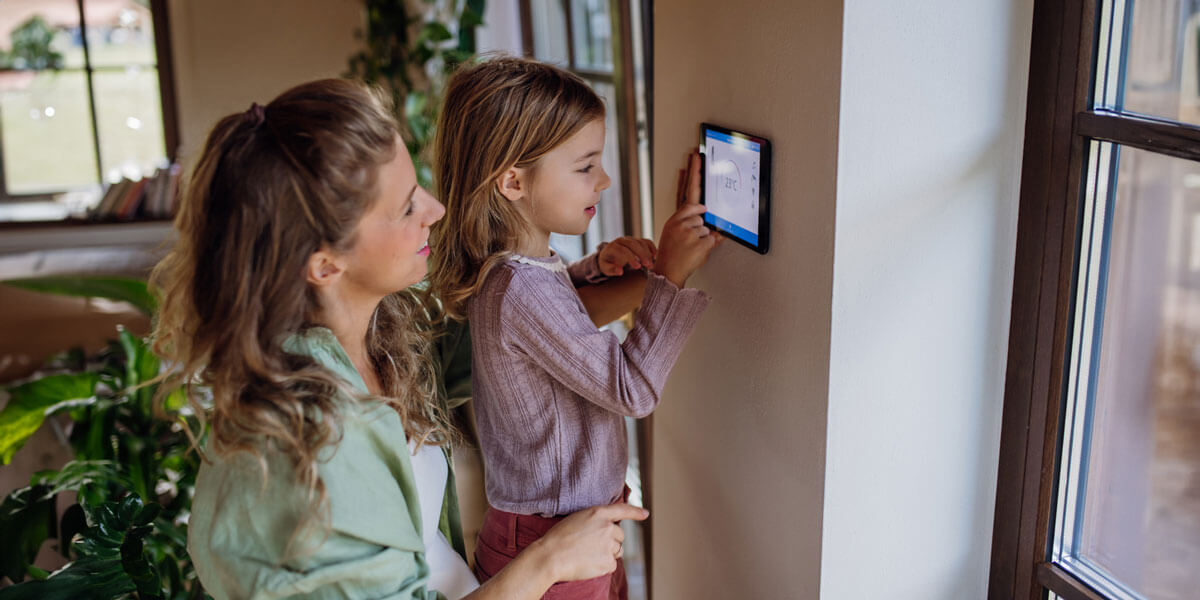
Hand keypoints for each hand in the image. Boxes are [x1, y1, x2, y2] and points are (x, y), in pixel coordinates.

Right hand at [533, 503, 648, 582]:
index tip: (645, 514)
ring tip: (588, 554)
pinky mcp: (608, 562)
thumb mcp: (577, 519)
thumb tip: (610, 531)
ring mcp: (609, 545)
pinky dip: (603, 566)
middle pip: (619, 536)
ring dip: (608, 553)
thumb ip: (595, 521)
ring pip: (617, 551)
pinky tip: (589, 563)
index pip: (622, 510)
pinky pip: (612, 564)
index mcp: (599, 513)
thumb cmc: (558, 538)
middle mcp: (608, 528)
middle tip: (591, 546)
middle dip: (610, 541)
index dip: (635, 512)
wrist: (551, 556)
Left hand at [598, 236, 656, 275]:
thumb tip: (620, 271)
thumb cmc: (607, 263)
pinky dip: (652, 247)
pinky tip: (655, 256)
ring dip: (647, 253)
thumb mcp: (606, 268)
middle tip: (648, 265)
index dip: (631, 258)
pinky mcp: (636, 241)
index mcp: (612, 246)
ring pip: (640, 242)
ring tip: (651, 265)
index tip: (637, 267)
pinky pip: (646, 241)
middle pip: (633, 244)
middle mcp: (622, 240)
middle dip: (642, 254)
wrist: (609, 255)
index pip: (623, 250)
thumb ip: (612, 269)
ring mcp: (630, 239)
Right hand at [654, 150, 722, 286]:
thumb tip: (706, 210)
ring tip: (691, 248)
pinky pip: (713, 239)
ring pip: (708, 227)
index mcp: (675, 219)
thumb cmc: (672, 253)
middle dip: (699, 197)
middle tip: (698, 158)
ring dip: (704, 238)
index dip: (692, 175)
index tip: (696, 158)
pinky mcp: (700, 242)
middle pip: (698, 207)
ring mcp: (690, 232)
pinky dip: (709, 246)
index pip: (686, 193)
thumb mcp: (676, 232)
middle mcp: (681, 222)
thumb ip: (691, 219)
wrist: (667, 272)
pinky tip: (696, 252)